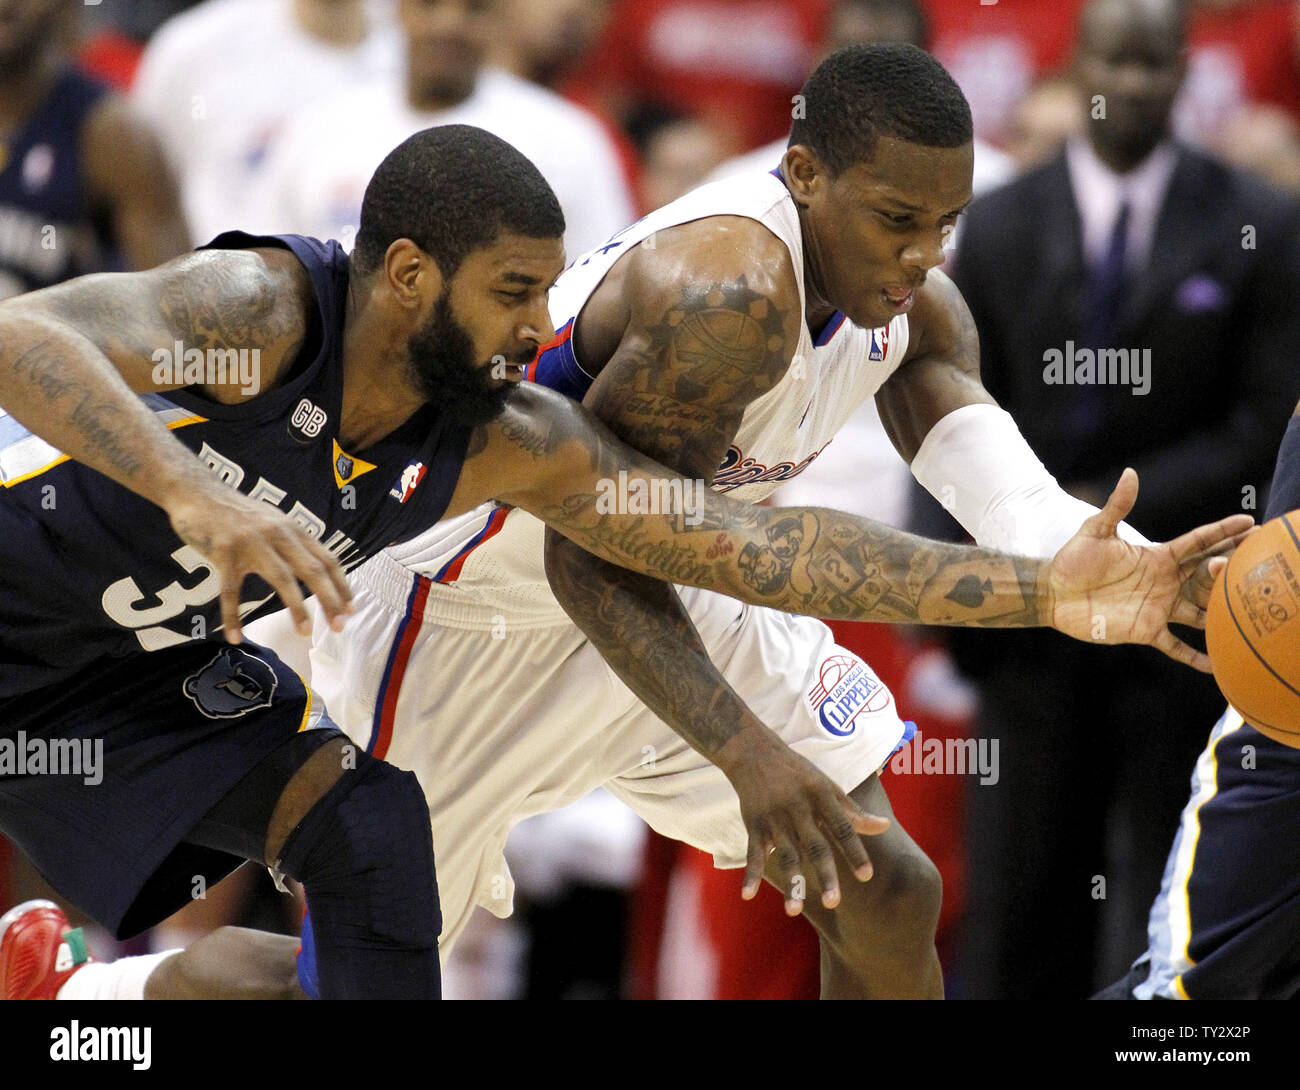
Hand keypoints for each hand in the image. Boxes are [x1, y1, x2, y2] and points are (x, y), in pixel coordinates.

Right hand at [166, 482, 352, 643]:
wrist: (198, 492)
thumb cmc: (238, 513)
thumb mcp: (274, 521)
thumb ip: (294, 542)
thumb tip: (318, 567)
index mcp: (293, 529)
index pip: (327, 560)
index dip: (342, 585)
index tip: (351, 609)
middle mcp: (278, 534)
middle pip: (312, 570)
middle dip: (330, 600)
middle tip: (339, 627)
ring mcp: (251, 543)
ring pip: (282, 579)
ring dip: (296, 608)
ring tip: (305, 632)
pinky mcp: (224, 552)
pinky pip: (230, 591)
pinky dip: (233, 616)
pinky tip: (236, 637)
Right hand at [714, 726, 888, 914]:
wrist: (754, 751)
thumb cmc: (797, 772)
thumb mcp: (826, 786)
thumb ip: (852, 812)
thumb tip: (884, 827)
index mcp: (821, 796)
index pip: (842, 827)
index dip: (854, 851)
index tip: (867, 876)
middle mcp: (799, 808)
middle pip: (814, 846)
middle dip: (824, 874)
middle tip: (834, 902)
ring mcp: (775, 817)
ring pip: (785, 855)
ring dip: (790, 883)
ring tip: (794, 912)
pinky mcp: (754, 823)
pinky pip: (753, 853)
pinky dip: (750, 875)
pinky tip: (748, 896)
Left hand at [1046, 468, 1253, 670]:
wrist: (1053, 593)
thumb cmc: (1074, 560)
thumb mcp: (1096, 531)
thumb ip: (1116, 506)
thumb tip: (1130, 473)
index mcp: (1158, 556)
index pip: (1198, 543)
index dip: (1223, 533)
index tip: (1250, 523)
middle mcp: (1165, 582)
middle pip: (1206, 576)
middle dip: (1228, 570)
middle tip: (1247, 563)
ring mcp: (1159, 607)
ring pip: (1200, 611)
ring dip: (1220, 613)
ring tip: (1245, 615)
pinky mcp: (1146, 630)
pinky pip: (1175, 646)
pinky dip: (1194, 657)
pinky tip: (1215, 666)